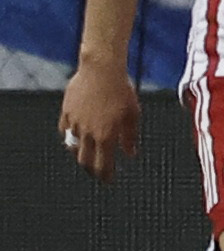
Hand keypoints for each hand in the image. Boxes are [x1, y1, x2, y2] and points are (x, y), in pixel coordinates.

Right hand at [57, 58, 136, 182]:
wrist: (101, 70)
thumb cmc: (121, 90)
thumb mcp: (133, 115)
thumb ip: (130, 137)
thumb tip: (130, 153)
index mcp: (105, 136)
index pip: (103, 165)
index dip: (105, 176)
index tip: (108, 180)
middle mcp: (87, 133)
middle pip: (84, 160)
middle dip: (91, 170)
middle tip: (97, 172)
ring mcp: (74, 123)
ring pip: (72, 146)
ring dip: (79, 154)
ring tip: (86, 157)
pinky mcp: (66, 112)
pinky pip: (64, 130)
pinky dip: (69, 137)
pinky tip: (74, 138)